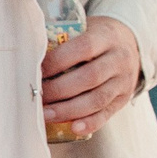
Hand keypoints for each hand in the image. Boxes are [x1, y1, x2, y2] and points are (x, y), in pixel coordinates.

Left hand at [41, 15, 142, 140]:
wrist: (129, 44)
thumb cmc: (95, 37)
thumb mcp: (85, 29)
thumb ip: (62, 40)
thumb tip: (27, 56)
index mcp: (107, 37)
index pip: (84, 48)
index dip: (58, 60)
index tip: (36, 70)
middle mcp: (119, 59)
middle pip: (90, 77)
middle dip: (59, 89)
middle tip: (37, 95)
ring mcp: (124, 81)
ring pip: (97, 99)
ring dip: (69, 110)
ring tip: (46, 114)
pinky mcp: (123, 98)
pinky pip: (107, 114)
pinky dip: (90, 123)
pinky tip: (74, 128)